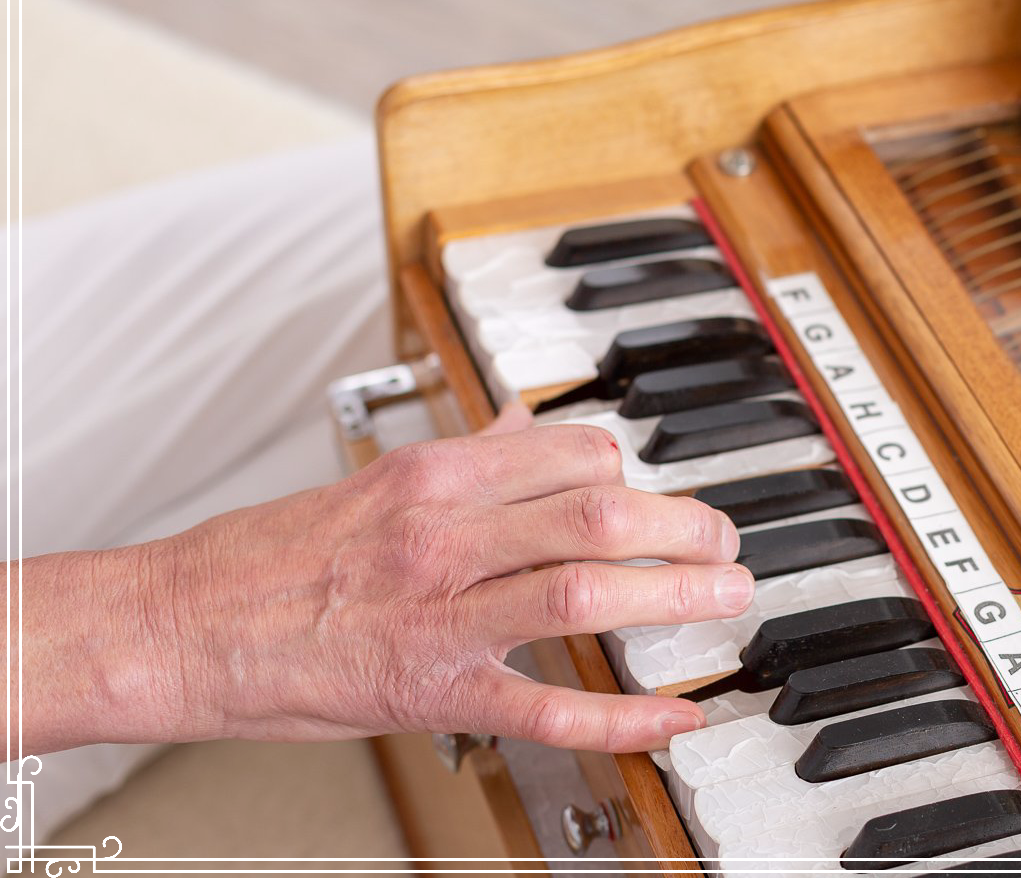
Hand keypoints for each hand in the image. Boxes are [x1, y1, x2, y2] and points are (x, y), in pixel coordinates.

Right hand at [22, 407, 750, 754]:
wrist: (173, 625)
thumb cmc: (265, 558)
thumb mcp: (373, 479)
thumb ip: (464, 455)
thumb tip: (524, 422)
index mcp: (434, 474)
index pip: (573, 450)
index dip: (640, 470)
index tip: (666, 490)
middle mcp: (445, 532)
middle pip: (601, 510)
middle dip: (685, 524)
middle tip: (727, 542)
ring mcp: (439, 612)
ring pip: (586, 590)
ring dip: (677, 594)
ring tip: (726, 600)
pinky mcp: (428, 690)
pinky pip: (544, 704)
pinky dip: (620, 714)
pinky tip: (669, 717)